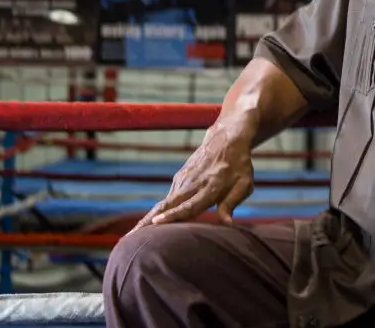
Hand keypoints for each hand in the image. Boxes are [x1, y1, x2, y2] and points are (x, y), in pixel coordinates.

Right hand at [130, 112, 256, 231]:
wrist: (227, 137)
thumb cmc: (239, 164)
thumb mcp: (244, 184)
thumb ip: (232, 203)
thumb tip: (228, 224)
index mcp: (210, 186)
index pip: (189, 204)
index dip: (173, 215)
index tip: (155, 222)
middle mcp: (192, 184)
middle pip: (167, 205)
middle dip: (148, 222)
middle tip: (130, 238)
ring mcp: (183, 180)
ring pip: (163, 203)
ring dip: (147, 219)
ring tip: (132, 237)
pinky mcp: (179, 178)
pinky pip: (166, 198)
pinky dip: (155, 211)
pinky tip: (145, 225)